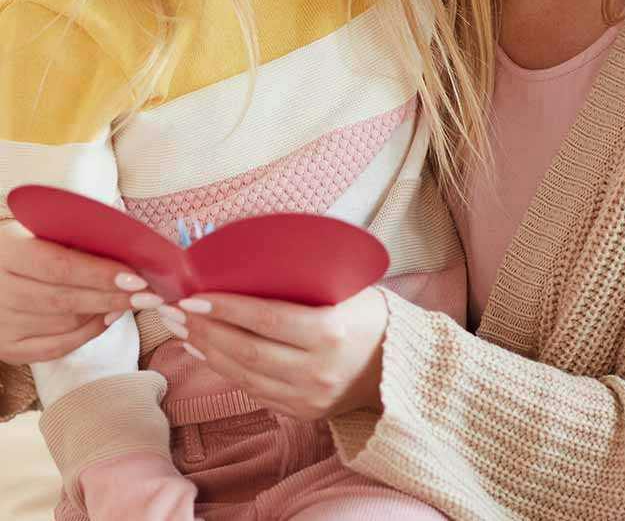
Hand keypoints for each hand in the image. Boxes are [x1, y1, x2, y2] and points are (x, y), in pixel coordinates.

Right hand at [0, 219, 141, 364]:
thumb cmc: (26, 247)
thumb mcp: (42, 233)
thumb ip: (77, 241)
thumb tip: (131, 253)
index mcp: (6, 254)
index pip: (59, 267)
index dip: (100, 275)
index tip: (137, 278)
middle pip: (64, 300)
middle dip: (113, 298)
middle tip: (150, 296)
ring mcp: (0, 324)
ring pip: (64, 324)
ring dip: (104, 313)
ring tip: (132, 302)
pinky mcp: (6, 348)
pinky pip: (55, 348)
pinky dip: (87, 334)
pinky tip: (108, 318)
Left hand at [170, 287, 387, 420]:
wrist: (400, 366)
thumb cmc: (371, 317)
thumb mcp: (350, 290)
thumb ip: (307, 281)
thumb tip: (249, 263)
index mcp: (332, 333)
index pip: (268, 319)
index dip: (227, 309)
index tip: (193, 296)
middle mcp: (318, 369)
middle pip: (248, 350)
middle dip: (205, 329)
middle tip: (174, 310)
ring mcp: (309, 396)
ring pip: (244, 375)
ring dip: (206, 351)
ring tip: (180, 329)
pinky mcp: (302, 412)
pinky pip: (253, 391)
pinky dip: (224, 371)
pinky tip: (205, 351)